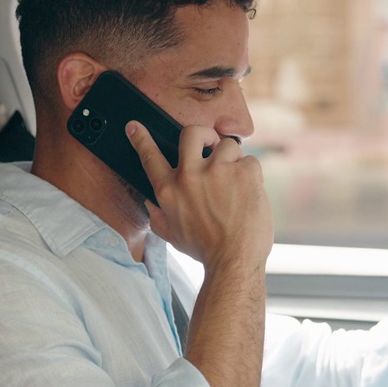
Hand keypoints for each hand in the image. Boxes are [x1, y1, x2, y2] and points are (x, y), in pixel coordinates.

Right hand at [127, 121, 272, 271]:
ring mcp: (217, 171)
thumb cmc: (205, 250)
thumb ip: (159, 216)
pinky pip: (250, 161)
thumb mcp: (173, 235)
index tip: (135, 126)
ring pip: (228, 145)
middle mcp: (189, 176)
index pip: (150, 157)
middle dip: (204, 134)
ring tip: (237, 184)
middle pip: (192, 132)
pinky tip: (250, 194)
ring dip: (234, 160)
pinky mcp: (243, 172)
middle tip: (211, 144)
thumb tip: (150, 203)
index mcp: (169, 191)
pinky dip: (252, 176)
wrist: (234, 260)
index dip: (141, 138)